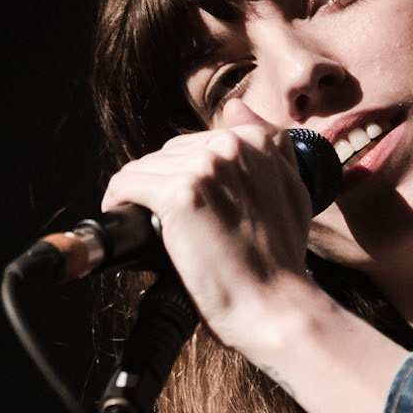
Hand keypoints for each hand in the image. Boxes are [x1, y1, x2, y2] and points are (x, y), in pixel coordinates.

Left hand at [99, 102, 318, 354]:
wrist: (276, 306)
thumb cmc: (281, 263)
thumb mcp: (293, 192)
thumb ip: (270, 148)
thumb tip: (235, 106)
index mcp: (259, 142)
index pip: (198, 143)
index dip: (186, 175)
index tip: (185, 204)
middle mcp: (232, 146)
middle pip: (169, 153)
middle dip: (162, 184)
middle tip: (167, 223)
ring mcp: (205, 168)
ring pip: (145, 168)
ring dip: (140, 195)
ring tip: (146, 224)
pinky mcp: (179, 195)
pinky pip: (128, 184)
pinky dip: (119, 201)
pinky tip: (126, 217)